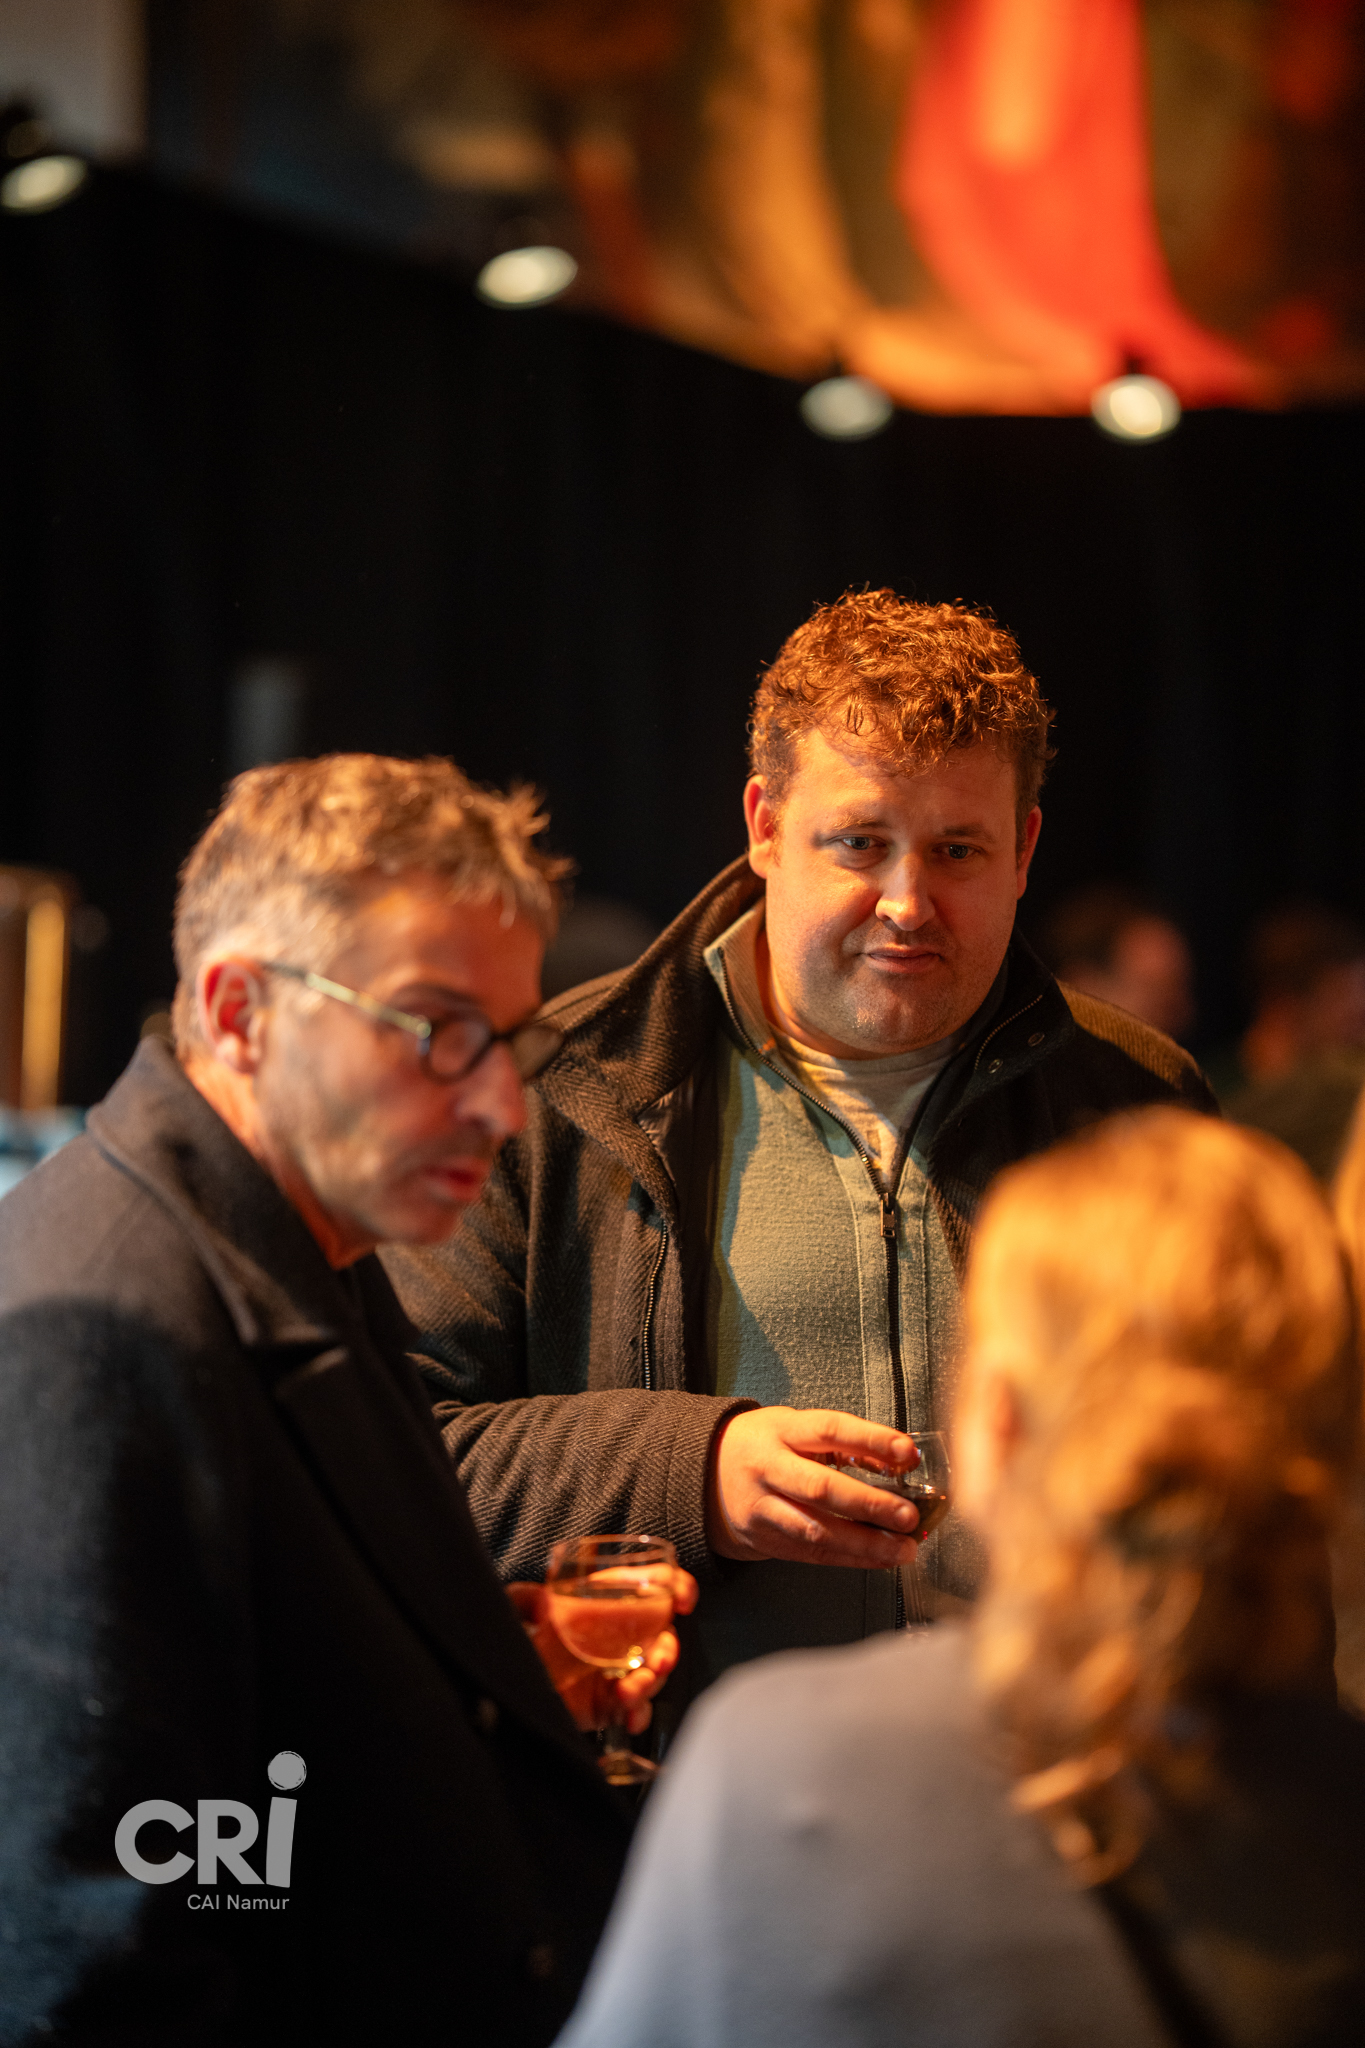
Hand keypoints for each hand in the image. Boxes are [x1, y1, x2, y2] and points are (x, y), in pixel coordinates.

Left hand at [508, 1572, 698, 1735]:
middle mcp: (617, 1634)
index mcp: (605, 1600)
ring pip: (652, 1675)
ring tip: (627, 1693)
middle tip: (657, 1661)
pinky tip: (628, 1716)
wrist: (507, 1682)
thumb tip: (542, 1605)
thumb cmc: (514, 1636)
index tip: (681, 1600)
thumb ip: (524, 1599)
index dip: (676, 1586)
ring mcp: (615, 1670)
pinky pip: (636, 1710)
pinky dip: (638, 1714)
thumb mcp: (513, 1605)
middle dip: (668, 1650)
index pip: (654, 1584)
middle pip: (663, 1636)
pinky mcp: (607, 1703)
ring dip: (649, 1684)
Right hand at [707, 1406, 921, 1565]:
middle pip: (820, 1488)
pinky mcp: (764, 1540)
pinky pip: (812, 1554)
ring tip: (903, 1548)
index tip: (907, 1453)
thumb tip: (898, 1463)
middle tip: (908, 1515)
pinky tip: (878, 1559)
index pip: (829, 1430)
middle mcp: (768, 1469)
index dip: (870, 1440)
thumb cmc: (763, 1446)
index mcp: (781, 1431)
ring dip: (865, 1544)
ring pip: (816, 1531)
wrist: (705, 1475)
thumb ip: (841, 1443)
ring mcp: (763, 1508)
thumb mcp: (794, 1428)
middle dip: (869, 1504)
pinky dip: (850, 1559)